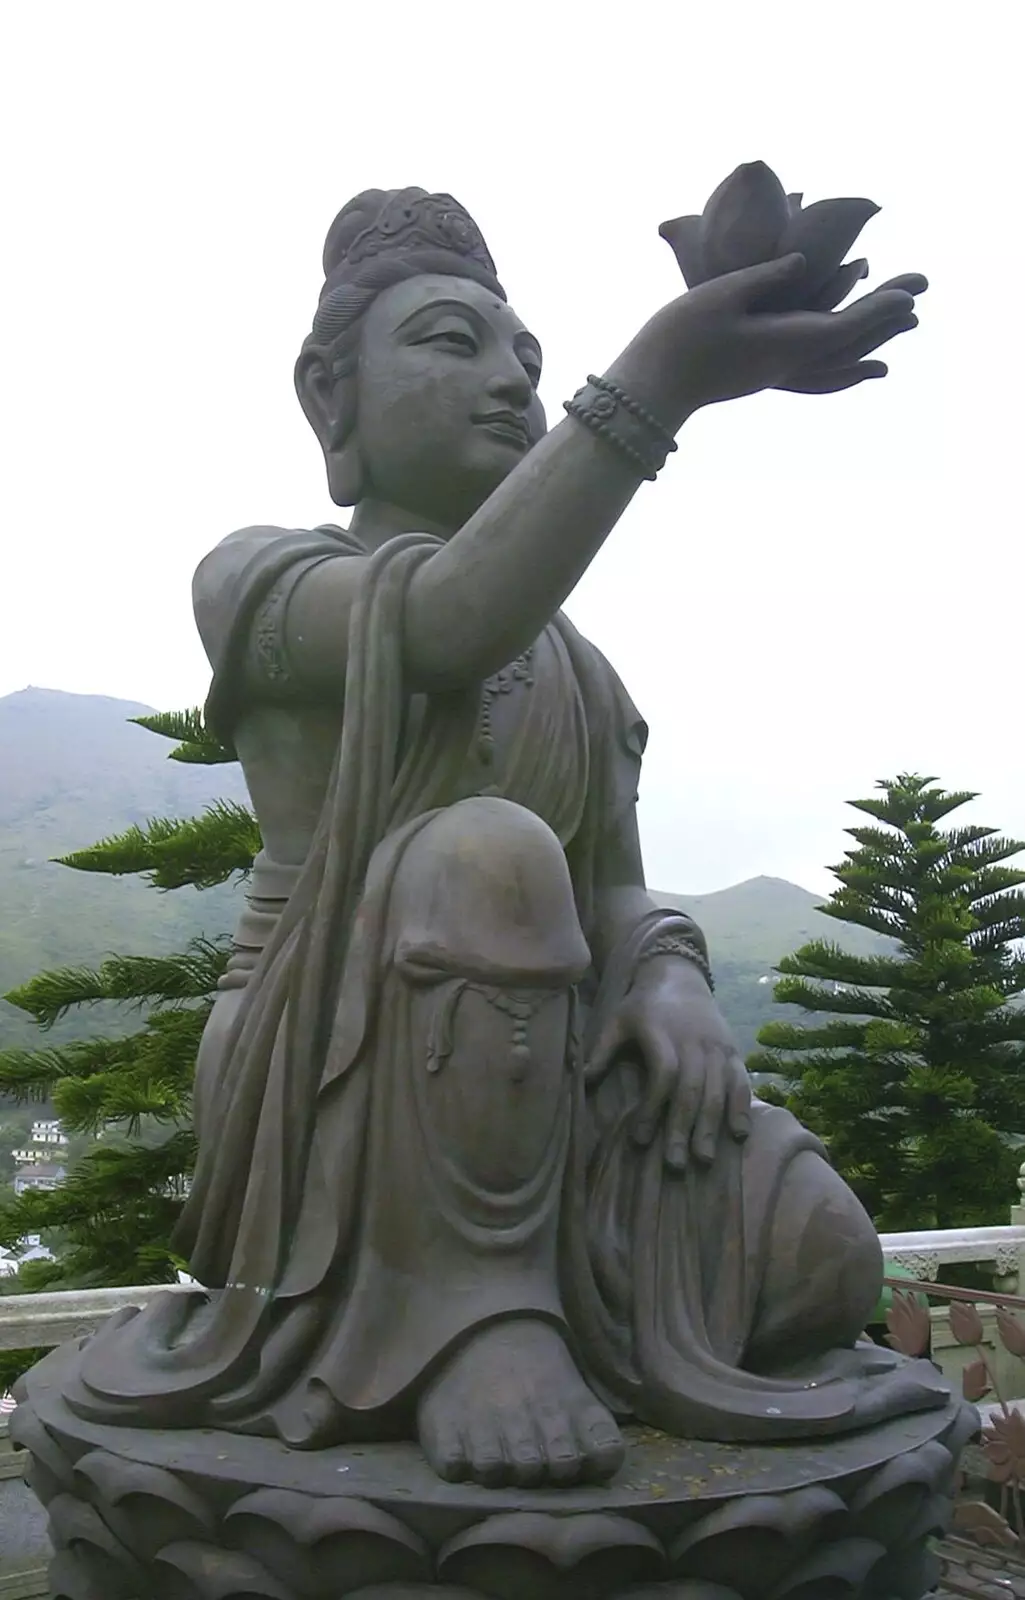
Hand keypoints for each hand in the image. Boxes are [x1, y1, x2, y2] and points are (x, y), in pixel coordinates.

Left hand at [587, 961, 751, 1170]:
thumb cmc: (642, 1005)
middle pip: (692, 1089)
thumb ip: (601, 1052)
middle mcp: (693, 1041)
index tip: (640, 1140)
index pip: (663, 1074)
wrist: (679, 975)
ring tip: (704, 1160)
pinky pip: (741, 1082)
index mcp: (661, 1033)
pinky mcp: (733, 1052)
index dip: (653, 1107)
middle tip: (675, 1165)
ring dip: (711, 1126)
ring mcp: (717, 1047)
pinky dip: (741, 1108)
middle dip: (683, 1129)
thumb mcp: (617, 1021)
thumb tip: (580, 1084)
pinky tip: (738, 1135)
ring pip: (717, 1090)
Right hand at [667, 254, 924, 409]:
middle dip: (884, 321)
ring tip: (898, 333)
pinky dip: (843, 368)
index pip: (843, 326)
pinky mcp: (761, 374)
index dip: (879, 309)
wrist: (649, 388)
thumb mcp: (719, 295)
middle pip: (848, 345)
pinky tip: (852, 366)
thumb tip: (802, 262)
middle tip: (918, 295)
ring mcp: (775, 373)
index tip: (910, 293)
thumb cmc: (678, 339)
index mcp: (782, 344)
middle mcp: (787, 364)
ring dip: (868, 344)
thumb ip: (763, 278)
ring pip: (835, 362)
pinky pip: (817, 372)